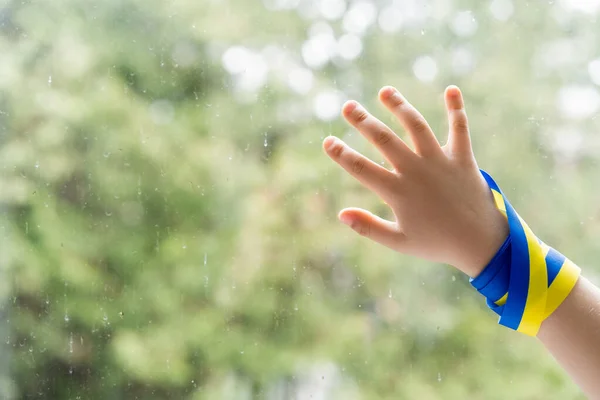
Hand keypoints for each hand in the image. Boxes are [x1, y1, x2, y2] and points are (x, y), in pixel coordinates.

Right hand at [323, 86, 507, 276]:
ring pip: (416, 126)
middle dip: (363, 121)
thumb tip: (341, 214)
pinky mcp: (462, 158)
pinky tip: (451, 89)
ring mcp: (440, 162)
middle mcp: (416, 171)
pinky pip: (459, 129)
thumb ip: (368, 227)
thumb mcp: (399, 242)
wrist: (481, 243)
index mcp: (398, 192)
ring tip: (385, 91)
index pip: (361, 168)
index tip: (327, 141)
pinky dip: (456, 109)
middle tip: (348, 106)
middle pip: (384, 139)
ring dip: (399, 107)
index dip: (341, 154)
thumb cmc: (436, 243)